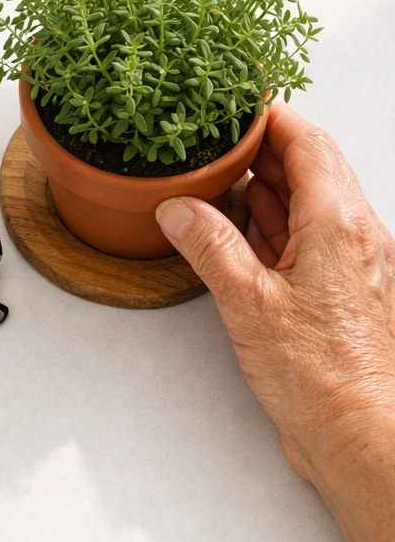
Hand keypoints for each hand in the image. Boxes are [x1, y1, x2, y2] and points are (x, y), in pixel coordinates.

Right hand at [155, 102, 394, 477]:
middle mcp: (355, 236)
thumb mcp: (246, 301)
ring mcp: (351, 263)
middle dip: (264, 147)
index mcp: (339, 225)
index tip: (236, 106)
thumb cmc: (321, 377)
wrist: (361, 435)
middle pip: (312, 167)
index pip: (308, 144)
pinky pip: (307, 236)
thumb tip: (179, 209)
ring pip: (309, 201)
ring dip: (267, 183)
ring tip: (222, 174)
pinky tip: (243, 225)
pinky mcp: (340, 291)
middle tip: (219, 137)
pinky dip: (274, 221)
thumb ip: (209, 245)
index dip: (270, 118)